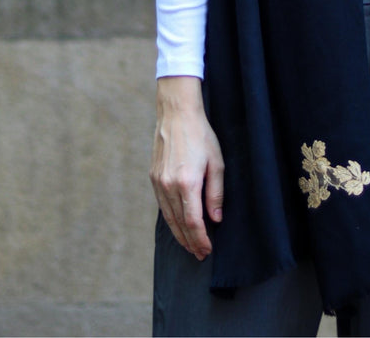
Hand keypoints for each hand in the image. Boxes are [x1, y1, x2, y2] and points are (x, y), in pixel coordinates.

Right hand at [149, 76, 223, 259]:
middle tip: (200, 254)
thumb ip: (215, 193)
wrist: (176, 115)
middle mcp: (169, 186)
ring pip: (168, 218)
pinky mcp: (153, 178)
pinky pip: (162, 206)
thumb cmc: (200, 135)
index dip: (200, 239)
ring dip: (179, 235)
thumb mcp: (216, 162)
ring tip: (189, 246)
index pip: (193, 222)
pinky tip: (177, 225)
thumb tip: (215, 219)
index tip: (207, 250)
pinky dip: (170, 220)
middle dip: (190, 242)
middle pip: (179, 224)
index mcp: (187, 183)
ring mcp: (158, 183)